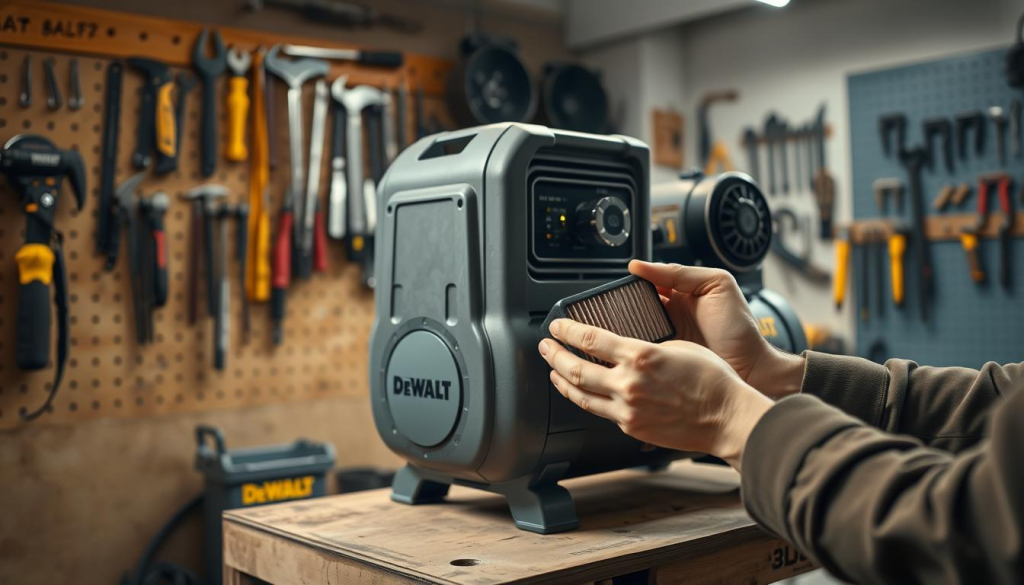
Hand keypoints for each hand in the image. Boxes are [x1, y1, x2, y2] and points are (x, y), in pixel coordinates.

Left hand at [538, 318, 772, 469]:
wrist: (727, 417)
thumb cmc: (712, 380)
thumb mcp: (679, 346)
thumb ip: (644, 346)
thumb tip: (623, 346)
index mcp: (640, 356)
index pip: (589, 339)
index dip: (567, 330)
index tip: (557, 325)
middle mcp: (628, 384)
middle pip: (575, 368)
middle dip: (554, 354)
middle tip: (545, 346)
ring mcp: (627, 409)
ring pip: (580, 395)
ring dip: (561, 379)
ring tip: (554, 370)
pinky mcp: (632, 427)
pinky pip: (600, 411)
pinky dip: (586, 399)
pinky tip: (582, 392)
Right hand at [629, 260, 803, 399]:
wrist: (750, 369)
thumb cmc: (739, 328)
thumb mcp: (716, 285)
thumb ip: (680, 271)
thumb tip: (640, 265)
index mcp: (679, 292)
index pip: (645, 283)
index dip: (631, 283)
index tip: (617, 287)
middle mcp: (667, 315)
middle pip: (633, 306)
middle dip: (620, 308)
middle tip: (611, 311)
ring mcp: (663, 338)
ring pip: (631, 329)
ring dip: (622, 328)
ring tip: (613, 329)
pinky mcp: (660, 359)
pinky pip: (638, 350)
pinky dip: (630, 348)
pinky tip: (625, 347)